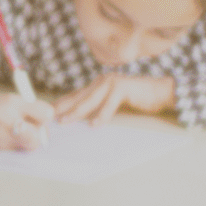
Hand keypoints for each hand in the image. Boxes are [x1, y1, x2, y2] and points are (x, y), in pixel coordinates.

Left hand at [54, 73, 174, 124]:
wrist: (159, 92)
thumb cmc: (135, 98)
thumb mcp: (111, 102)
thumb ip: (96, 106)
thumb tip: (79, 119)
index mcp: (97, 84)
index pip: (74, 95)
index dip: (60, 104)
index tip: (45, 114)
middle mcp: (101, 81)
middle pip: (77, 97)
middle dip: (61, 108)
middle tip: (48, 118)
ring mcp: (112, 83)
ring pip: (90, 100)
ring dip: (76, 112)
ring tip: (65, 121)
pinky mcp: (123, 88)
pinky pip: (110, 104)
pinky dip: (102, 115)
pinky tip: (94, 124)